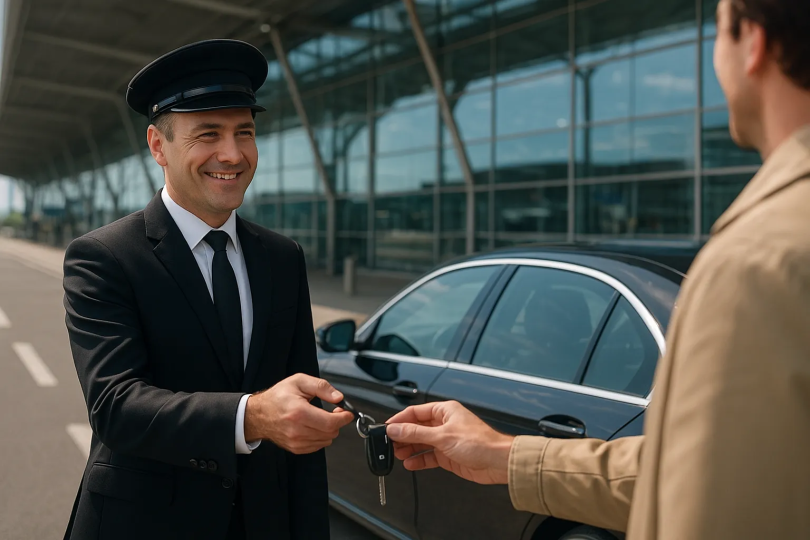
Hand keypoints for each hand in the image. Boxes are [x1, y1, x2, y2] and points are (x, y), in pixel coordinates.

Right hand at [244, 373, 353, 453]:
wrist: (259, 414)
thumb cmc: (278, 397)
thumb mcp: (299, 381)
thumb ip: (321, 387)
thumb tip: (338, 397)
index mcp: (299, 412)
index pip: (331, 422)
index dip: (344, 417)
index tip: (347, 412)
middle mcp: (297, 430)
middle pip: (331, 432)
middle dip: (338, 421)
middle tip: (334, 411)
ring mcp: (296, 442)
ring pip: (327, 440)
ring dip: (329, 429)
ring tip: (321, 417)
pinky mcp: (296, 448)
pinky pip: (318, 445)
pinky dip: (321, 436)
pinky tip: (314, 425)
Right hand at [386, 401, 513, 484]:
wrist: (498, 462)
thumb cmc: (480, 443)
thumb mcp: (442, 436)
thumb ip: (416, 433)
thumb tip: (396, 429)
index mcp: (445, 411)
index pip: (415, 412)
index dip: (400, 420)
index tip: (387, 428)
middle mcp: (444, 424)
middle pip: (417, 428)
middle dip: (403, 436)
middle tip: (390, 444)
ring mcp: (446, 440)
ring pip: (421, 443)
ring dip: (409, 449)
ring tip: (397, 454)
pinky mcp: (448, 456)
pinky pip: (428, 456)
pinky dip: (419, 460)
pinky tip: (410, 464)